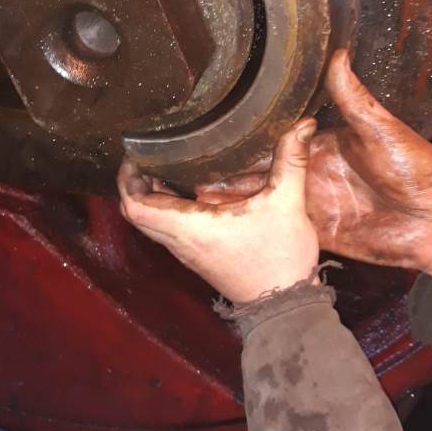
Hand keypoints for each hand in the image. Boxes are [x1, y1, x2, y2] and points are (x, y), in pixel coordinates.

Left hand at [118, 120, 319, 303]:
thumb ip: (291, 161)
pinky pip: (169, 232)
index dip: (127, 181)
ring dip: (151, 198)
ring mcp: (188, 253)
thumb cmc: (280, 258)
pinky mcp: (199, 257)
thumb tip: (304, 124)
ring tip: (165, 167)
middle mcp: (181, 243)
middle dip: (135, 185)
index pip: (135, 208)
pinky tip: (189, 191)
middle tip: (147, 157)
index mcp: (191, 229)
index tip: (134, 156)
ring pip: (153, 224)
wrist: (285, 306)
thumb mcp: (287, 204)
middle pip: (138, 215)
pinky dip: (167, 211)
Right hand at [198, 50, 431, 302]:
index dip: (247, 127)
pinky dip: (249, 222)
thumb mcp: (384, 130)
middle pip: (259, 165)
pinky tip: (217, 220)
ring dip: (229, 193)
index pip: (277, 131)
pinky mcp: (316, 231)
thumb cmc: (421, 170)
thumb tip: (338, 53)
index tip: (213, 116)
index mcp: (323, 142)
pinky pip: (277, 225)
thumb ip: (355, 100)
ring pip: (261, 196)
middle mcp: (310, 170)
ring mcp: (310, 202)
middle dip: (224, 161)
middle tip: (182, 153)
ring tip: (184, 184)